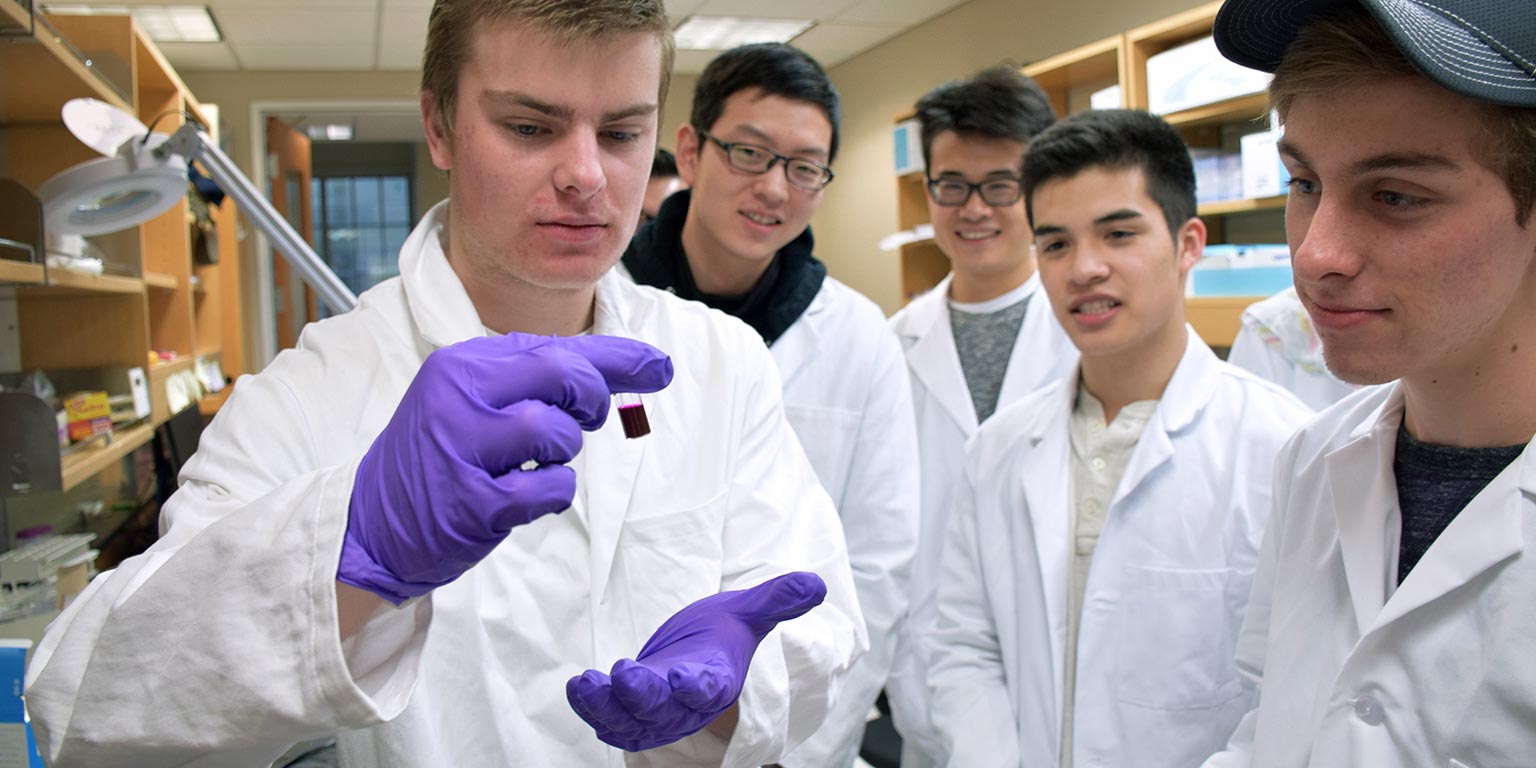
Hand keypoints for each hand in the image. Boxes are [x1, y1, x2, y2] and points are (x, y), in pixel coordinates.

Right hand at [339, 333, 672, 603]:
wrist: (371, 525)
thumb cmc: (440, 457)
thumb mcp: (472, 399)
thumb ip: (535, 378)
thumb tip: (632, 364)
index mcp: (462, 364)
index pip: (556, 348)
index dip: (617, 358)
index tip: (659, 366)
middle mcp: (459, 397)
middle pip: (564, 376)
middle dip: (589, 400)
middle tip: (581, 420)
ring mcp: (463, 449)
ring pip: (559, 434)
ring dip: (561, 455)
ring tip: (527, 465)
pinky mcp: (471, 503)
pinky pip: (550, 488)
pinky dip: (550, 493)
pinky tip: (521, 496)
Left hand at [567, 572, 826, 751]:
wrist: (697, 651)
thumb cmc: (723, 633)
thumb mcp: (750, 610)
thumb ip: (778, 599)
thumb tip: (817, 584)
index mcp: (715, 678)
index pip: (708, 688)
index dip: (696, 687)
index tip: (684, 679)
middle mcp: (683, 701)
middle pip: (663, 708)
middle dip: (642, 696)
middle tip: (624, 676)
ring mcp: (654, 711)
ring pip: (628, 718)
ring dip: (606, 706)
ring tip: (587, 684)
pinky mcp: (629, 711)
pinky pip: (607, 716)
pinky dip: (590, 706)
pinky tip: (577, 686)